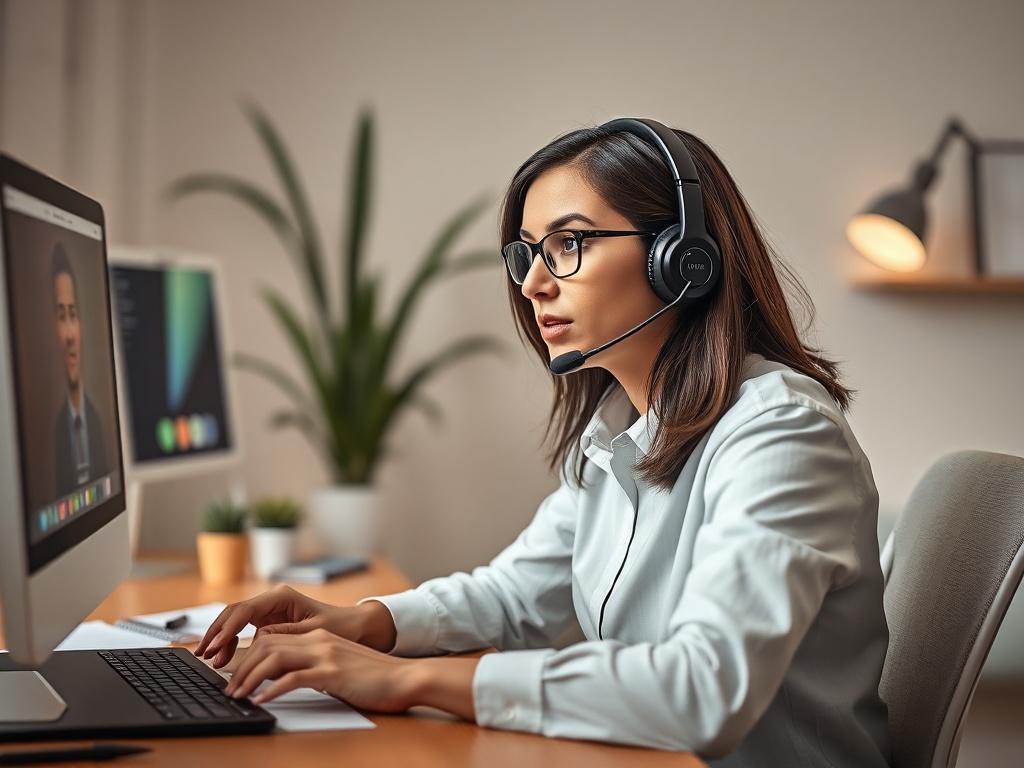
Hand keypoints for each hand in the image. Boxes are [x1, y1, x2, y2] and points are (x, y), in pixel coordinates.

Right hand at [194, 584, 381, 667]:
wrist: (354, 627)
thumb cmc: (339, 626)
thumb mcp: (314, 631)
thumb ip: (286, 634)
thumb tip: (259, 637)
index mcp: (282, 597)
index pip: (245, 610)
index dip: (227, 628)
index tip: (215, 646)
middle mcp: (272, 600)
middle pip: (234, 613)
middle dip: (217, 632)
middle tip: (204, 654)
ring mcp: (268, 611)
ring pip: (235, 621)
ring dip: (222, 639)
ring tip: (212, 660)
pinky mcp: (269, 622)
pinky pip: (243, 631)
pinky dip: (232, 643)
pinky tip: (225, 658)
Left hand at [222, 628, 416, 711]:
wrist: (405, 677)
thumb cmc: (375, 677)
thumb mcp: (339, 666)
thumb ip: (314, 666)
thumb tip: (285, 679)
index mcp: (319, 637)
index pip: (273, 638)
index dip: (249, 655)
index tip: (236, 675)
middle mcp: (319, 641)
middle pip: (267, 645)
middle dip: (242, 667)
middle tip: (229, 689)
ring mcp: (326, 655)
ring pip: (274, 658)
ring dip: (250, 678)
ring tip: (238, 696)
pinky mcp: (332, 673)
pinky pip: (293, 678)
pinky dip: (272, 690)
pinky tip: (261, 700)